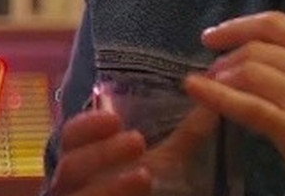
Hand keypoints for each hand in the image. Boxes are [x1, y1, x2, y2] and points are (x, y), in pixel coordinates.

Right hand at [49, 105, 218, 195]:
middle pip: (70, 165)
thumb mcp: (169, 161)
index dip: (88, 125)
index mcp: (83, 156)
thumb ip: (188, 133)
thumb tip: (215, 98)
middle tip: (137, 141)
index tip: (115, 118)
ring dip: (109, 185)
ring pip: (81, 194)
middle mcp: (73, 182)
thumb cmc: (149, 185)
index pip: (72, 136)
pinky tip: (141, 191)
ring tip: (144, 175)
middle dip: (101, 153)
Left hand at [184, 11, 284, 195]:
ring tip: (209, 84)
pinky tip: (195, 90)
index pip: (275, 23)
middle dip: (225, 56)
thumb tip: (252, 50)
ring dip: (219, 76)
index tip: (213, 35)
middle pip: (257, 47)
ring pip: (248, 71)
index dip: (237, 25)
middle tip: (211, 69)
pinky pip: (245, 105)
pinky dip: (214, 95)